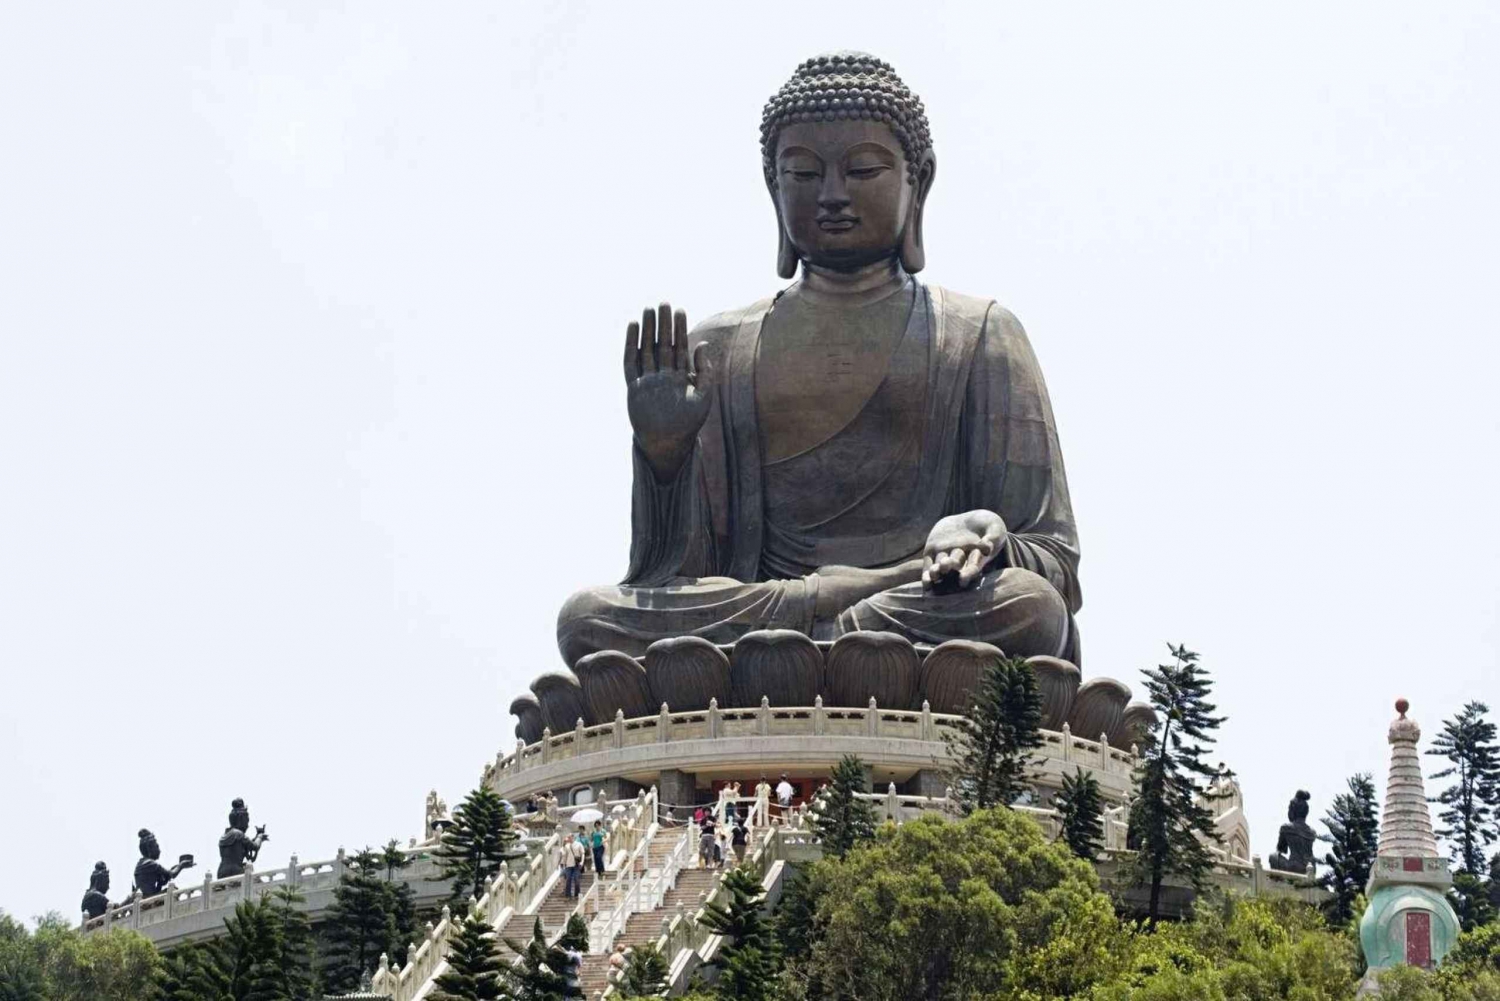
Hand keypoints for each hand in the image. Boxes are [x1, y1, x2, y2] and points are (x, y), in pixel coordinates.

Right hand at [624, 302, 714, 481]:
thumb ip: (704, 372)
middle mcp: (663, 375)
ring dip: (647, 330)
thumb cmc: (688, 425)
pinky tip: (633, 328)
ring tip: (648, 310)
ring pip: (647, 349)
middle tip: (663, 303)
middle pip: (662, 344)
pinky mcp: (634, 387)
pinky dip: (631, 345)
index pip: (680, 347)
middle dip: (663, 324)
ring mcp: (648, 380)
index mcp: (680, 377)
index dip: (679, 329)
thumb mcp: (703, 397)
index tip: (680, 310)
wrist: (668, 444)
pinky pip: (631, 362)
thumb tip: (703, 344)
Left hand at [922, 510, 1006, 591]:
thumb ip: (993, 537)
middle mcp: (960, 561)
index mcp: (976, 558)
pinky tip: (926, 581)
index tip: (963, 579)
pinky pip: (928, 566)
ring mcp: (946, 557)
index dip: (968, 574)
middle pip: (955, 568)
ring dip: (937, 572)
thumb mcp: (994, 527)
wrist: (969, 521)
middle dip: (950, 568)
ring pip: (940, 568)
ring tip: (934, 572)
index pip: (972, 567)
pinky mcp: (932, 552)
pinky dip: (926, 575)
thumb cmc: (987, 524)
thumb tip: (988, 547)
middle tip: (945, 567)